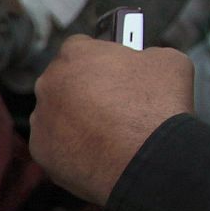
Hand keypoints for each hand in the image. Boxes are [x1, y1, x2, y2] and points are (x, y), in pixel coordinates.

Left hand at [29, 35, 193, 204]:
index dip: (100, 61)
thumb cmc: (158, 109)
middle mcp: (50, 83)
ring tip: (106, 135)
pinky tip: (96, 154)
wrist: (150, 162)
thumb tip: (144, 61)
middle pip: (65, 82)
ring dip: (75, 121)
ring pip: (57, 115)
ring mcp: (41, 118)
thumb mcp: (168, 62)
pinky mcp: (41, 151)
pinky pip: (55, 146)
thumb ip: (146, 55)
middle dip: (84, 91)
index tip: (113, 73)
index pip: (81, 48)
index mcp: (75, 55)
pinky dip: (71, 149)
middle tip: (111, 107)